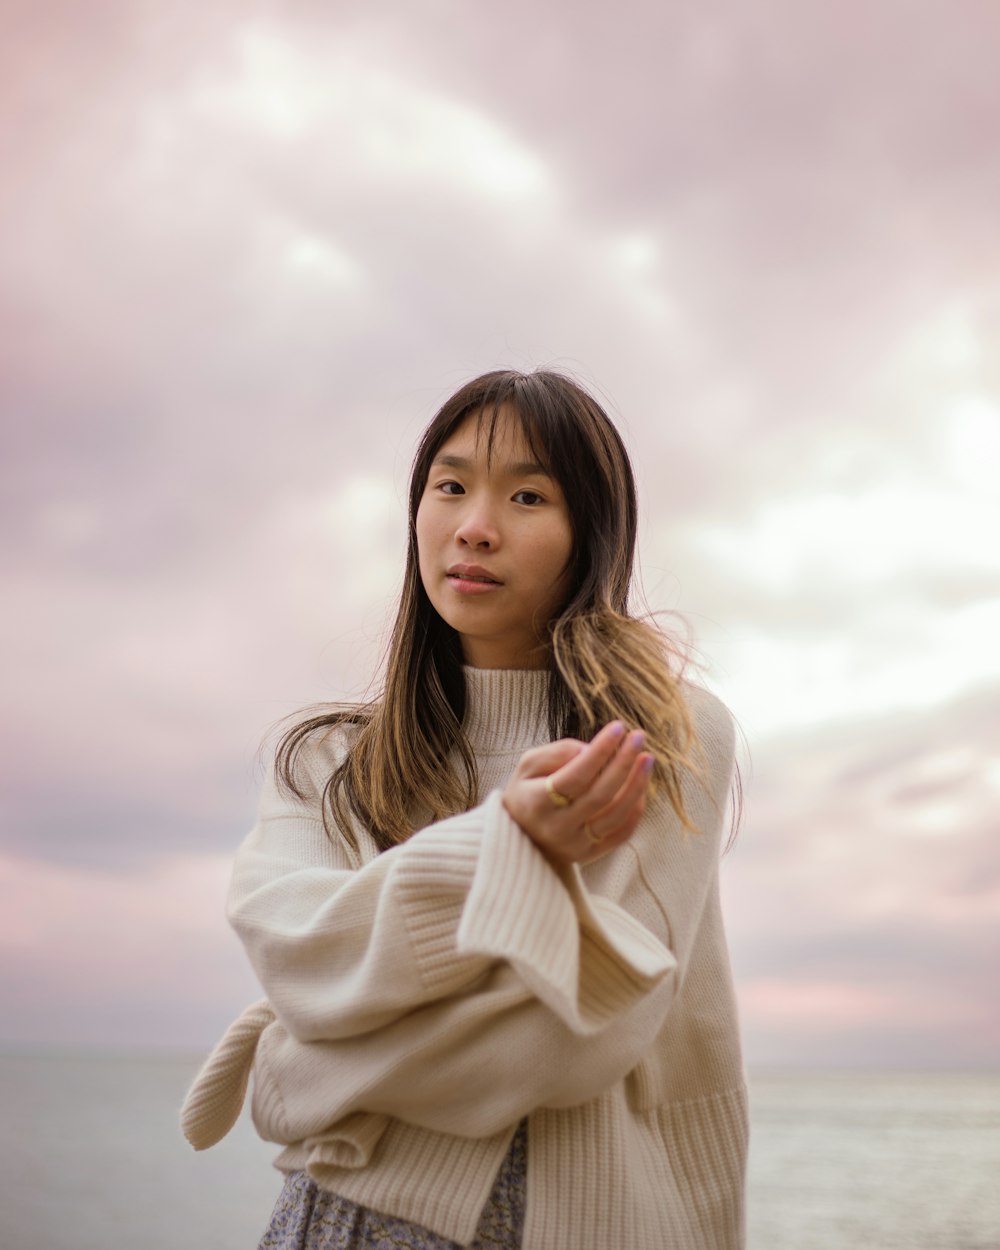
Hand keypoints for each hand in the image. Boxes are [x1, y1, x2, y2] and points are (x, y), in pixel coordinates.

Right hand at [501, 722, 654, 865]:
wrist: (521, 836)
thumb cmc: (527, 792)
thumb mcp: (528, 766)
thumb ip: (557, 753)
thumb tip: (591, 750)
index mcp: (537, 804)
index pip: (575, 776)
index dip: (599, 751)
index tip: (618, 727)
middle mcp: (557, 828)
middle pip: (600, 795)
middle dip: (623, 763)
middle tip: (638, 737)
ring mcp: (575, 845)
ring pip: (616, 816)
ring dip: (636, 785)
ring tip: (646, 758)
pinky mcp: (591, 854)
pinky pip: (622, 833)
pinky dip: (635, 809)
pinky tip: (639, 786)